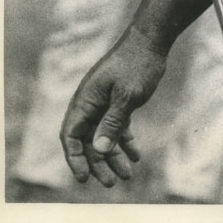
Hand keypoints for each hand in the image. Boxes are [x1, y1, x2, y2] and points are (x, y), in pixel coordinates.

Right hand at [60, 27, 166, 186]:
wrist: (151, 39)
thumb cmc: (137, 64)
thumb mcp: (127, 96)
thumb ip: (112, 122)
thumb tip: (99, 150)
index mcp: (85, 100)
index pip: (71, 135)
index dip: (75, 158)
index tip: (84, 177)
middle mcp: (91, 103)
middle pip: (88, 141)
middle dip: (98, 163)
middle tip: (112, 183)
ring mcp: (104, 102)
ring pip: (104, 136)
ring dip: (114, 156)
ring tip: (127, 175)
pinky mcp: (119, 100)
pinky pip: (117, 126)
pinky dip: (125, 141)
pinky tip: (136, 156)